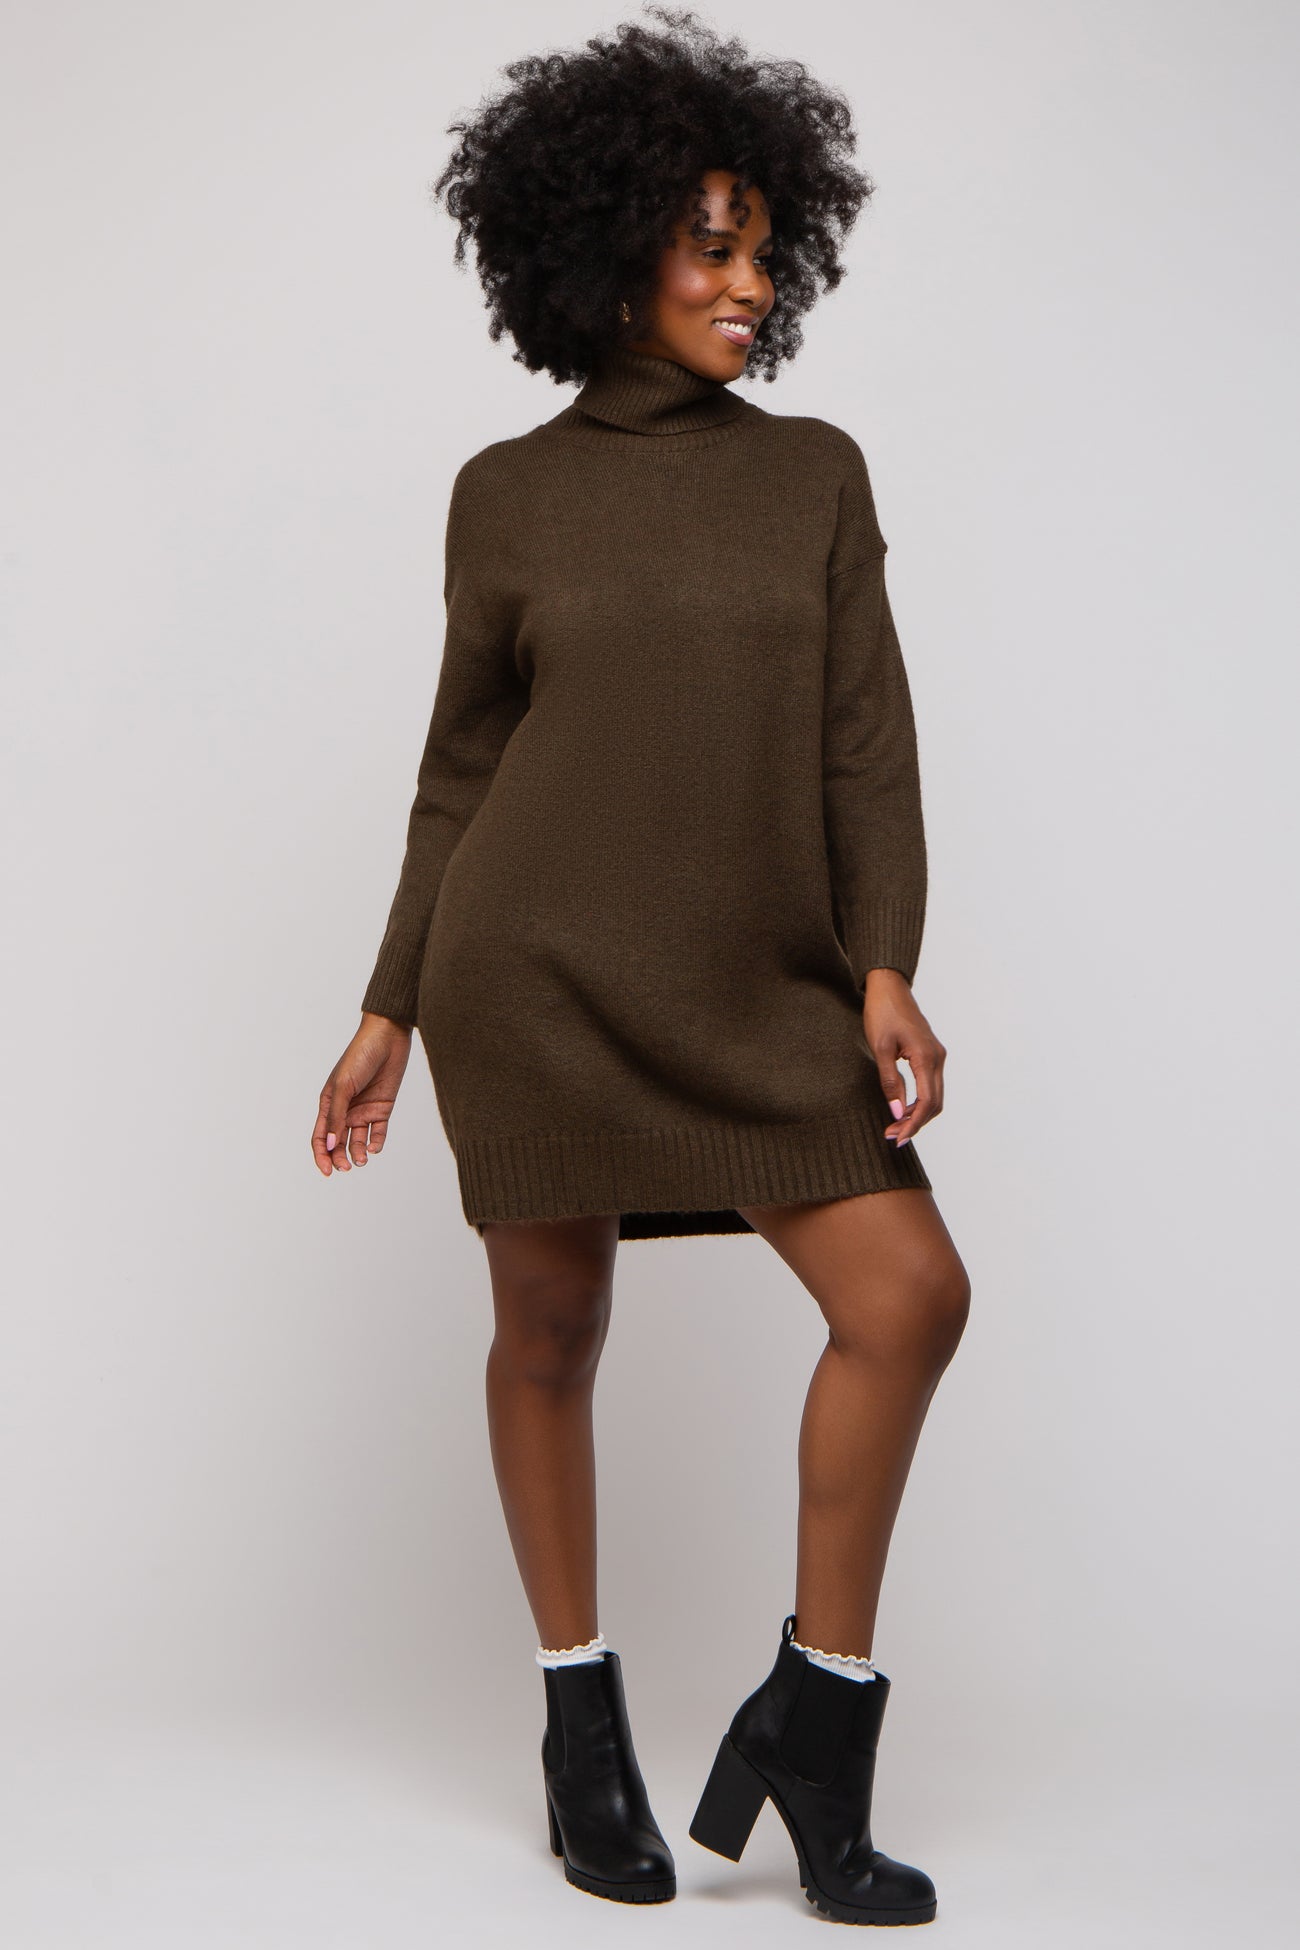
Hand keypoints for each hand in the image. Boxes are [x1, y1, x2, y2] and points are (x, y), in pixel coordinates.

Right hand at [312, 1012, 413, 1175]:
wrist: (388, 1038)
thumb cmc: (360, 1056)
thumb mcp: (344, 1087)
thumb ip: (336, 1116)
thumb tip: (330, 1145)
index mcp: (328, 1103)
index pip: (320, 1136)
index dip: (321, 1156)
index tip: (328, 1171)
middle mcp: (345, 1109)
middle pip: (338, 1143)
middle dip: (339, 1158)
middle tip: (346, 1167)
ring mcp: (364, 1109)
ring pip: (357, 1140)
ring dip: (358, 1153)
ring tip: (362, 1159)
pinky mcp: (382, 1108)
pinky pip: (378, 1132)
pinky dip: (376, 1143)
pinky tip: (375, 1148)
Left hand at [862, 969, 945, 1148]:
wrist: (889, 987)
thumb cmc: (882, 1013)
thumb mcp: (880, 1048)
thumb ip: (890, 1082)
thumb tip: (898, 1113)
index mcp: (926, 1057)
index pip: (927, 1102)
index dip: (914, 1124)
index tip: (897, 1138)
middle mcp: (938, 1058)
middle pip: (935, 1103)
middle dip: (915, 1123)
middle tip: (892, 1136)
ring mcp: (937, 1055)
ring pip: (935, 1096)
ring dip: (918, 1114)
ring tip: (895, 1126)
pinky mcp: (931, 1054)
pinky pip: (931, 1085)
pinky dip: (920, 1101)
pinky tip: (903, 1108)